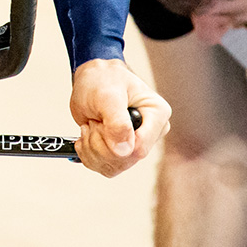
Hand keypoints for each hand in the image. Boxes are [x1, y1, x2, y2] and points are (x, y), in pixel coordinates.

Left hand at [70, 57, 166, 176]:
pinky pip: (104, 168)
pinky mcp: (121, 153)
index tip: (101, 123)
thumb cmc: (103, 79)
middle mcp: (151, 133)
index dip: (114, 142)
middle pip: (125, 160)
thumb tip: (124, 150)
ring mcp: (136, 145)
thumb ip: (117, 122)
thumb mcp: (107, 96)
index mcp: (157, 115)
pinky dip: (88, 154)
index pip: (140, 147)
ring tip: (92, 124)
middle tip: (94, 120)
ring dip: (92, 148)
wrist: (92, 79)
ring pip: (113, 167)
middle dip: (100, 143)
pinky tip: (88, 134)